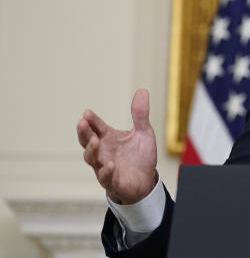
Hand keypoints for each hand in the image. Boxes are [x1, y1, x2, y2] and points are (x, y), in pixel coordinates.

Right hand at [77, 89, 158, 204]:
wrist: (145, 180)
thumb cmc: (140, 156)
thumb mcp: (143, 132)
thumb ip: (140, 114)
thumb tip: (142, 90)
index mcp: (108, 138)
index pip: (96, 127)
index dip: (91, 120)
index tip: (87, 113)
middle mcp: (103, 151)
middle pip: (87, 141)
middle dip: (84, 132)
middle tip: (82, 123)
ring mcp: (104, 166)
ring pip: (92, 159)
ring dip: (92, 150)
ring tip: (95, 141)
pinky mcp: (112, 181)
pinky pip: (105, 177)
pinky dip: (106, 171)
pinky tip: (109, 164)